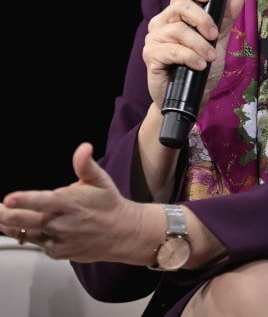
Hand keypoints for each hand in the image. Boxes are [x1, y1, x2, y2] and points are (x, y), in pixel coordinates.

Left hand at [0, 142, 163, 264]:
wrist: (122, 233)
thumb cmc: (109, 204)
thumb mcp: (101, 179)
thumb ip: (86, 164)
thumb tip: (83, 148)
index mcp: (70, 203)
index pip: (43, 201)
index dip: (24, 200)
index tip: (8, 199)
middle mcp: (62, 224)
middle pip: (26, 222)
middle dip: (5, 216)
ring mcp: (59, 240)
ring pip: (27, 235)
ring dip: (11, 226)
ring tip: (1, 218)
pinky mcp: (58, 252)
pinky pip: (37, 244)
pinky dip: (27, 236)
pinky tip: (20, 228)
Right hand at [144, 0, 243, 110]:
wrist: (191, 99)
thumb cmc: (201, 68)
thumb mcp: (218, 41)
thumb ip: (225, 18)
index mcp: (178, 13)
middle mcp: (163, 22)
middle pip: (181, 6)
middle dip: (203, 19)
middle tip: (214, 35)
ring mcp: (155, 38)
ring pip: (178, 29)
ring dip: (200, 44)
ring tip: (210, 57)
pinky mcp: (151, 55)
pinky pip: (172, 50)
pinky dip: (190, 57)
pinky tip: (199, 65)